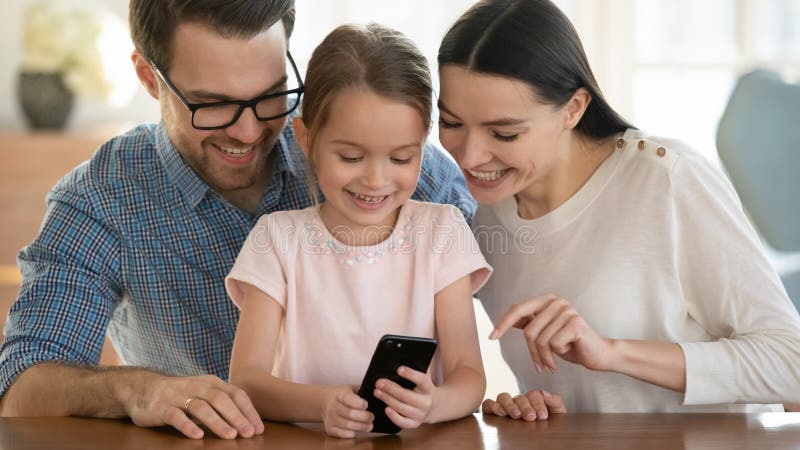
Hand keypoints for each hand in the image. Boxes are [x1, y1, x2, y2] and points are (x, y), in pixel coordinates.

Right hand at [125, 374, 262, 438]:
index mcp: (211, 383)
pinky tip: (197, 436)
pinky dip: (188, 425)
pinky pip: (176, 416)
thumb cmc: (181, 394)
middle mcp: (196, 386)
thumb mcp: (204, 393)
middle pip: (220, 400)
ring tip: (230, 436)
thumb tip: (248, 422)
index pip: (235, 394)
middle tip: (249, 433)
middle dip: (237, 417)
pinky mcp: (161, 407)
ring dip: (217, 422)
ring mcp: (178, 396)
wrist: (143, 388)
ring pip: (201, 407)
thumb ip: (222, 403)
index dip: (248, 411)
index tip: (258, 428)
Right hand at [322, 385, 373, 437]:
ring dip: (361, 426)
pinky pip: (342, 434)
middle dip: (364, 416)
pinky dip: (351, 433)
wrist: (325, 401)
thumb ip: (362, 390)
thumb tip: (379, 393)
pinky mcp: (330, 428)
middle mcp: (333, 406)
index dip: (358, 402)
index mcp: (339, 394)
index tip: (366, 404)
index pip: (347, 398)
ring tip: (370, 426)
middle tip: (372, 417)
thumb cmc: (343, 395)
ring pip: (347, 425)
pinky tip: (358, 430)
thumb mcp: (351, 388)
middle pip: (349, 413)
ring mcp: (330, 418)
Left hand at [373, 366, 435, 428]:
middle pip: (407, 396)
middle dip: (391, 388)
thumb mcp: (424, 375)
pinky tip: (386, 408)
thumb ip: (416, 366)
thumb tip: (403, 355)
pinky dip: (394, 417)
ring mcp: (421, 414)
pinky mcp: (415, 424)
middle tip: (378, 382)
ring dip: (388, 399)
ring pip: (402, 408)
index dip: (410, 374)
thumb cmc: (423, 387)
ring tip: (377, 392)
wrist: (434, 405)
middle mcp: (426, 402)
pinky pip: (404, 423)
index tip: (399, 368)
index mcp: (429, 387)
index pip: (421, 380)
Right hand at [482, 390, 565, 420]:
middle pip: (519, 397)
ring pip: (503, 397)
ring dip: (510, 405)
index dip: (538, 403)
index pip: (533, 394)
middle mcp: (519, 403)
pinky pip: (488, 404)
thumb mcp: (556, 413)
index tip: (542, 416)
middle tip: (530, 417)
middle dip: (525, 406)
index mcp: (533, 401)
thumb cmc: (547, 426)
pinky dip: (492, 405)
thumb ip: (555, 401)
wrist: (543, 443)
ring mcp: (506, 407)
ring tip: (516, 415)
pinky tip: (499, 412)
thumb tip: (545, 393)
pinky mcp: (493, 412)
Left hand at [490, 294, 614, 372]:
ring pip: (540, 340)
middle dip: (532, 352)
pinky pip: (553, 345)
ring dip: (544, 357)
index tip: (492, 337)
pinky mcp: (575, 323)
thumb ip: (531, 323)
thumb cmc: (571, 344)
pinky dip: (556, 356)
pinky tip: (567, 354)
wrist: (599, 354)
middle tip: (539, 365)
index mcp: (546, 300)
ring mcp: (566, 310)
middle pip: (528, 330)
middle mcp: (556, 301)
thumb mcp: (546, 333)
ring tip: (553, 362)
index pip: (518, 309)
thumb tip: (509, 319)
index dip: (503, 323)